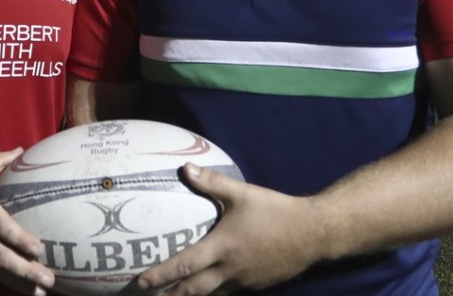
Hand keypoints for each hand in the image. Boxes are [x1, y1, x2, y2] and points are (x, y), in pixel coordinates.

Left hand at [136, 164, 313, 295]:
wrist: (313, 234)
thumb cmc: (276, 211)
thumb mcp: (243, 194)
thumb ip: (212, 182)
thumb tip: (185, 168)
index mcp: (223, 247)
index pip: (184, 265)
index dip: (160, 275)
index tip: (139, 281)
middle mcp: (229, 270)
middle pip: (192, 291)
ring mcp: (243, 282)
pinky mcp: (255, 286)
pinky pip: (227, 294)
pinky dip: (212, 295)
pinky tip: (205, 293)